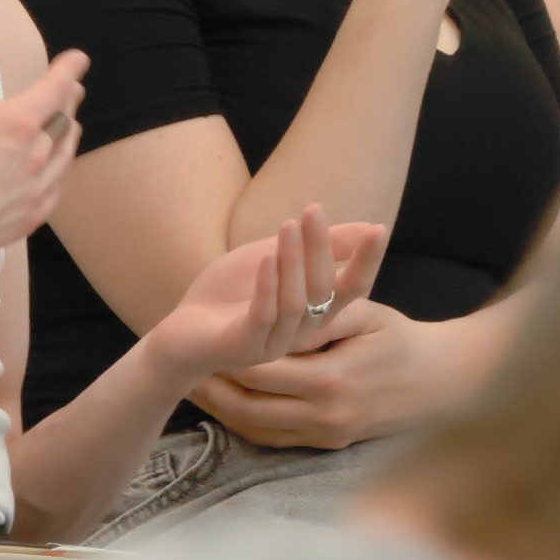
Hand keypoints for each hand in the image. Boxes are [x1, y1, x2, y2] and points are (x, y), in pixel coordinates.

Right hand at [0, 16, 84, 271]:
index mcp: (17, 122)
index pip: (57, 86)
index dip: (70, 69)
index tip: (79, 59)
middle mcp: (37, 155)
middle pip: (65, 119)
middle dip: (69, 99)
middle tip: (70, 89)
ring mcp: (36, 190)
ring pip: (66, 154)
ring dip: (68, 133)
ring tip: (67, 124)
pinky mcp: (29, 218)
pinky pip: (56, 187)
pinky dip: (59, 170)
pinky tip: (53, 170)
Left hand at [143, 209, 384, 387]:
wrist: (181, 333)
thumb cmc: (230, 294)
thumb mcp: (275, 256)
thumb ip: (316, 246)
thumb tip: (369, 226)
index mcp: (313, 312)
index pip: (351, 287)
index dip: (366, 260)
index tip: (378, 229)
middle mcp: (301, 331)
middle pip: (323, 290)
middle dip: (320, 248)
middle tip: (314, 210)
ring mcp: (273, 343)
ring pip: (295, 303)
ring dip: (293, 261)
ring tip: (288, 225)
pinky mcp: (243, 348)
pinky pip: (262, 318)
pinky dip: (267, 287)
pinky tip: (266, 258)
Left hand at [194, 294, 467, 452]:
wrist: (442, 382)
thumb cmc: (402, 339)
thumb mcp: (365, 315)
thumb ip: (321, 313)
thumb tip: (282, 306)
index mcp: (331, 380)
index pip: (262, 372)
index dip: (227, 360)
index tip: (202, 346)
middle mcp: (325, 415)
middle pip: (251, 406)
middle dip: (217, 389)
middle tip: (188, 370)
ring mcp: (327, 434)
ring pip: (258, 429)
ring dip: (225, 412)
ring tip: (198, 390)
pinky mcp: (329, 444)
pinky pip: (276, 439)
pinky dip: (248, 424)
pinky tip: (229, 408)